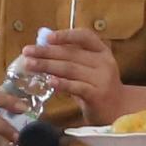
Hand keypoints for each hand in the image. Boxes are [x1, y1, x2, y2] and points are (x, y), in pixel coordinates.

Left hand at [12, 23, 127, 126]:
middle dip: (46, 52)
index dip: (65, 35)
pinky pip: (76, 87)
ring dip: (47, 66)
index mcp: (102, 51)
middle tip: (27, 52)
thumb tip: (43, 45)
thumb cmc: (98, 86)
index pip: (85, 36)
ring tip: (30, 65)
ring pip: (70, 69)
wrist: (118, 110)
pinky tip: (49, 81)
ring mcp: (102, 79)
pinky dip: (61, 83)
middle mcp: (104, 62)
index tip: (47, 37)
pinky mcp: (97, 95)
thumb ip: (73, 57)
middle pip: (71, 54)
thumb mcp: (91, 68)